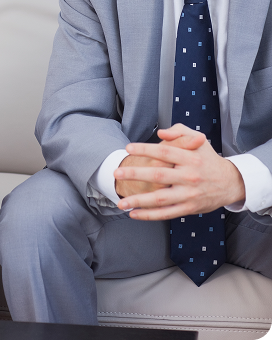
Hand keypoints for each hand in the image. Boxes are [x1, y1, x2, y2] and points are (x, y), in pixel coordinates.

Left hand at [114, 123, 245, 219]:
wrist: (229, 182)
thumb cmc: (208, 159)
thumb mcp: (198, 139)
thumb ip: (179, 132)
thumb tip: (160, 134)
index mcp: (190, 157)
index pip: (164, 152)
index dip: (145, 149)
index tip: (128, 148)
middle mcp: (189, 176)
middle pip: (159, 175)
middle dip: (136, 174)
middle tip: (117, 173)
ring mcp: (189, 194)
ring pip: (160, 199)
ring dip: (139, 201)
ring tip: (121, 202)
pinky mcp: (189, 208)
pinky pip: (166, 214)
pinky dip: (150, 215)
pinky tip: (135, 213)